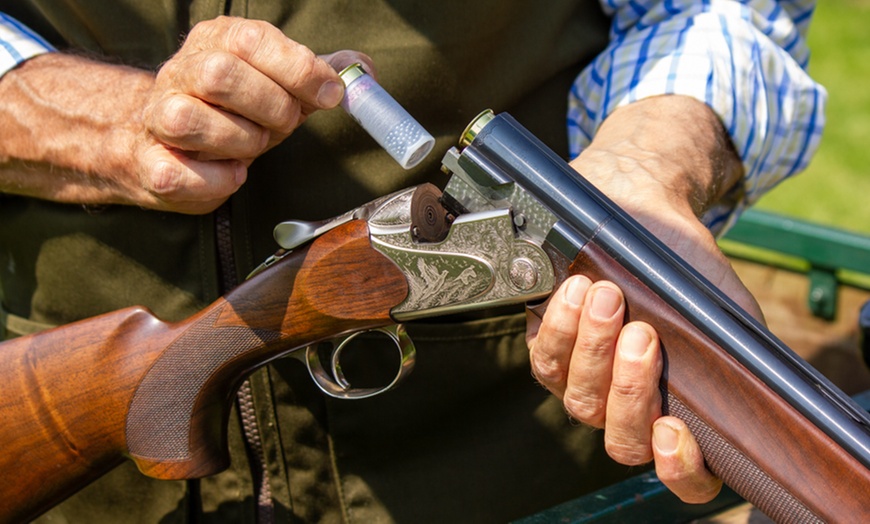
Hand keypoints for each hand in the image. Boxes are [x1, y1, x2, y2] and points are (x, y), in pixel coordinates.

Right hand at [0, 17, 370, 213]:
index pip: (254, 41)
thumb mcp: (278, 82)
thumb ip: (319, 72)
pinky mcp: (149, 162)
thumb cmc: (234, 110)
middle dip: (269, 108)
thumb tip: (363, 70)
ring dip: (239, 142)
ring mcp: (157, 116)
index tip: (329, 94)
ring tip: (250, 146)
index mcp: (218, 40)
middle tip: (283, 124)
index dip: (299, 70)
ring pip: (190, 121)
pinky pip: (179, 174)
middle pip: (220, 75)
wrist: (164, 140)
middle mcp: (181, 70)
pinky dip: (217, 180)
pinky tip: (231, 173)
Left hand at [526, 95, 763, 502]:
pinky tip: (575, 293)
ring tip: (607, 298)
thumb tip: (746, 381)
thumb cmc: (687, 269)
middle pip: (623, 439)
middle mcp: (627, 411)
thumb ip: (731, 351)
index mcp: (678, 412)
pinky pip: (546, 359)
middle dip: (631, 388)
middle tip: (642, 334)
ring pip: (581, 399)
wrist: (645, 219)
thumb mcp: (722, 308)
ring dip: (593, 350)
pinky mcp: (549, 353)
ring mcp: (584, 386)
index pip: (684, 475)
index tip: (673, 429)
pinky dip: (560, 327)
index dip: (678, 467)